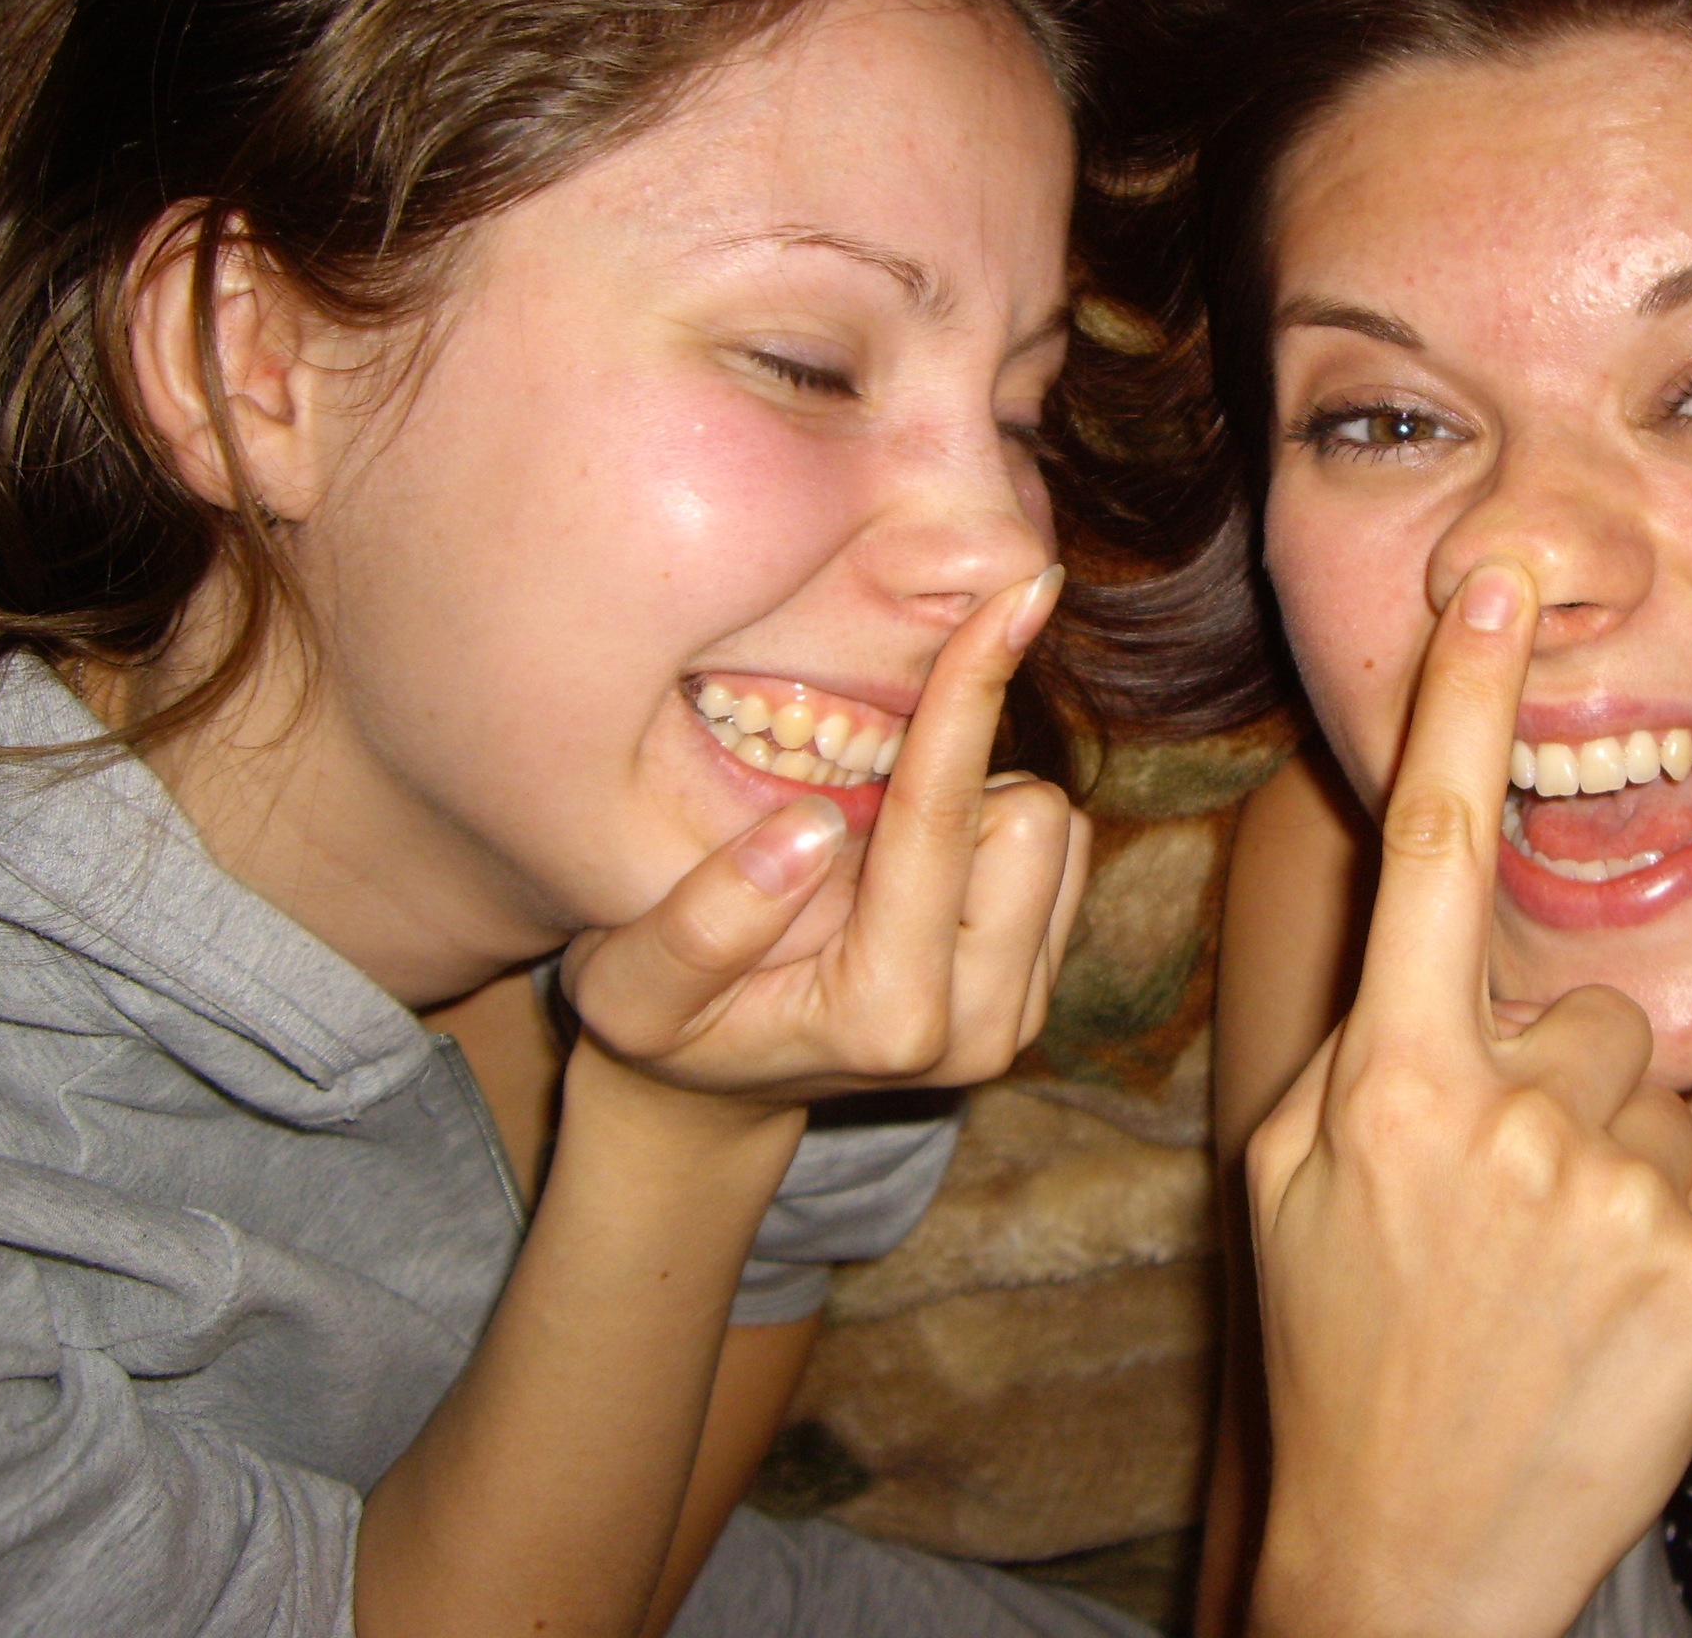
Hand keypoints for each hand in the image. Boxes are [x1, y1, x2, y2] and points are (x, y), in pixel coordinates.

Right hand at [559, 566, 1091, 1109]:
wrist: (717, 1094)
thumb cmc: (663, 1028)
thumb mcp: (629, 988)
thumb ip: (703, 922)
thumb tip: (808, 828)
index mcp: (890, 1017)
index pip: (943, 825)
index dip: (970, 696)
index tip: (1016, 598)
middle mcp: (981, 1026)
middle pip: (1035, 816)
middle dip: (955, 776)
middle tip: (856, 798)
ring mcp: (1019, 1014)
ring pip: (1059, 829)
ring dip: (975, 806)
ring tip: (874, 846)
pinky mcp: (1039, 991)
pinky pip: (1062, 855)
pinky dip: (993, 832)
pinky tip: (914, 864)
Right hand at [1244, 560, 1691, 1637]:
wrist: (1416, 1554)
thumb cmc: (1341, 1345)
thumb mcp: (1293, 1176)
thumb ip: (1366, 1038)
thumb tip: (1439, 938)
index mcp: (1387, 1081)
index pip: (1435, 852)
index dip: (1467, 703)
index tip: (1499, 586)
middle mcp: (1508, 1119)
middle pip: (1577, 1001)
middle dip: (1547, 1071)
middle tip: (1492, 1198)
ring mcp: (1621, 1193)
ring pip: (1649, 1081)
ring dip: (1613, 1147)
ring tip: (1550, 1262)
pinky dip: (1679, 1217)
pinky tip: (1614, 1302)